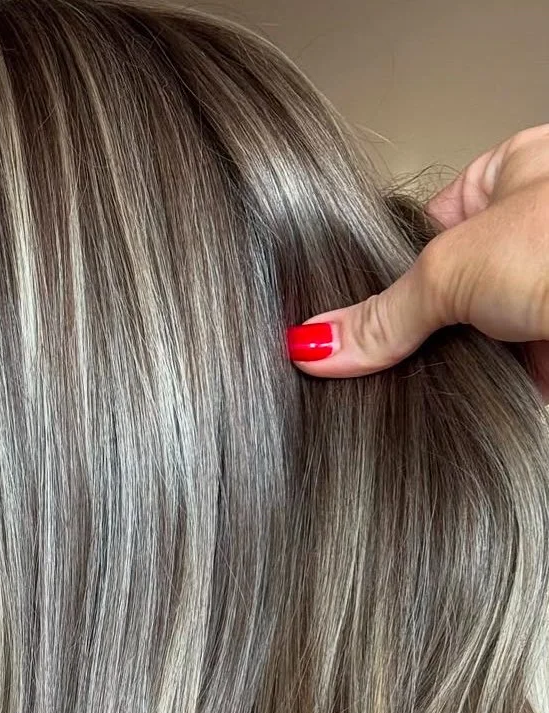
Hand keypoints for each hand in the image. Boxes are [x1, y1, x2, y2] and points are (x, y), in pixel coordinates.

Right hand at [286, 123, 548, 400]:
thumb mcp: (453, 270)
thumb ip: (382, 312)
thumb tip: (316, 341)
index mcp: (515, 172)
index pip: (423, 229)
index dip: (381, 273)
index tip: (344, 317)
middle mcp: (537, 231)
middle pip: (443, 295)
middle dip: (413, 332)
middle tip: (370, 359)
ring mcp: (548, 296)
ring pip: (470, 343)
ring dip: (445, 370)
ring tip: (409, 387)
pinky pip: (499, 385)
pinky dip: (476, 401)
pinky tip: (451, 410)